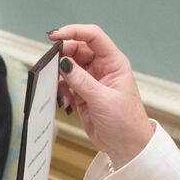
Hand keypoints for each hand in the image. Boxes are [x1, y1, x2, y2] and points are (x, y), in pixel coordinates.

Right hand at [48, 24, 155, 166]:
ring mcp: (92, 81)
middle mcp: (102, 68)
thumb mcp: (102, 99)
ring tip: (63, 92)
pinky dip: (61, 91)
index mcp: (114, 63)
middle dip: (63, 57)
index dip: (74, 32)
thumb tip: (63, 62)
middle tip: (52, 66)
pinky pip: (66, 84)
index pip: (93, 37)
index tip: (55, 36)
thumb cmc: (126, 123)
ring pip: (68, 67)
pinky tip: (65, 102)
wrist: (128, 147)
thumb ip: (81, 80)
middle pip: (77, 50)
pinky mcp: (83, 94)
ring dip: (61, 78)